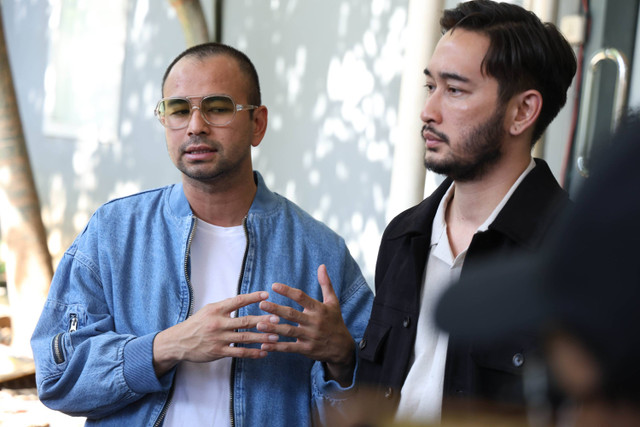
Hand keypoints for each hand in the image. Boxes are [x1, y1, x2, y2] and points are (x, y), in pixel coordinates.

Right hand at [153, 291, 279, 375]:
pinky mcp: (218, 352)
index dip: (252, 297)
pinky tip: (264, 352)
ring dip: (261, 338)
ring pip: (244, 338)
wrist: (178, 342)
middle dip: (262, 320)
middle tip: (277, 319)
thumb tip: (245, 300)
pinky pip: (239, 353)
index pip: (237, 301)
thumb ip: (226, 306)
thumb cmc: (197, 324)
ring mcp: (219, 338)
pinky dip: (252, 353)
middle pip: (244, 321)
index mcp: (216, 310)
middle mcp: (218, 323)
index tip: (266, 294)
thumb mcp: (209, 310)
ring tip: (276, 336)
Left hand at [257, 265, 355, 385]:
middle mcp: (314, 322)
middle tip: (261, 304)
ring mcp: (310, 337)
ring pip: (289, 331)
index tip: (274, 285)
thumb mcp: (333, 302)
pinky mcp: (306, 349)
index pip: (301, 297)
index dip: (287, 291)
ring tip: (258, 324)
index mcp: (319, 309)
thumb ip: (326, 284)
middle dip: (276, 309)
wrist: (343, 348)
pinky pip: (289, 348)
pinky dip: (277, 347)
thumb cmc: (335, 321)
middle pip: (292, 314)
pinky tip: (264, 344)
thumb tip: (321, 266)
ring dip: (273, 328)